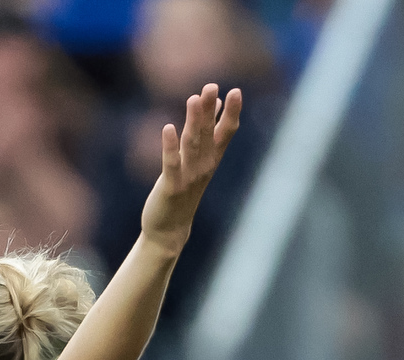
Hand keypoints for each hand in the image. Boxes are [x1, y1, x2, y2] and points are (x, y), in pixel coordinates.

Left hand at [136, 84, 244, 244]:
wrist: (170, 228)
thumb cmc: (184, 190)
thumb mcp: (199, 160)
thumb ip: (208, 132)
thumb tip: (216, 103)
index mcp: (212, 158)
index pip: (226, 132)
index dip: (231, 113)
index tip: (236, 91)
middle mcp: (204, 166)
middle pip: (209, 134)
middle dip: (210, 110)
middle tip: (211, 86)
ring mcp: (189, 177)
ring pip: (192, 145)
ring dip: (193, 122)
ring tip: (193, 99)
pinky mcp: (172, 188)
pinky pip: (171, 164)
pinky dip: (170, 147)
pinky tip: (168, 128)